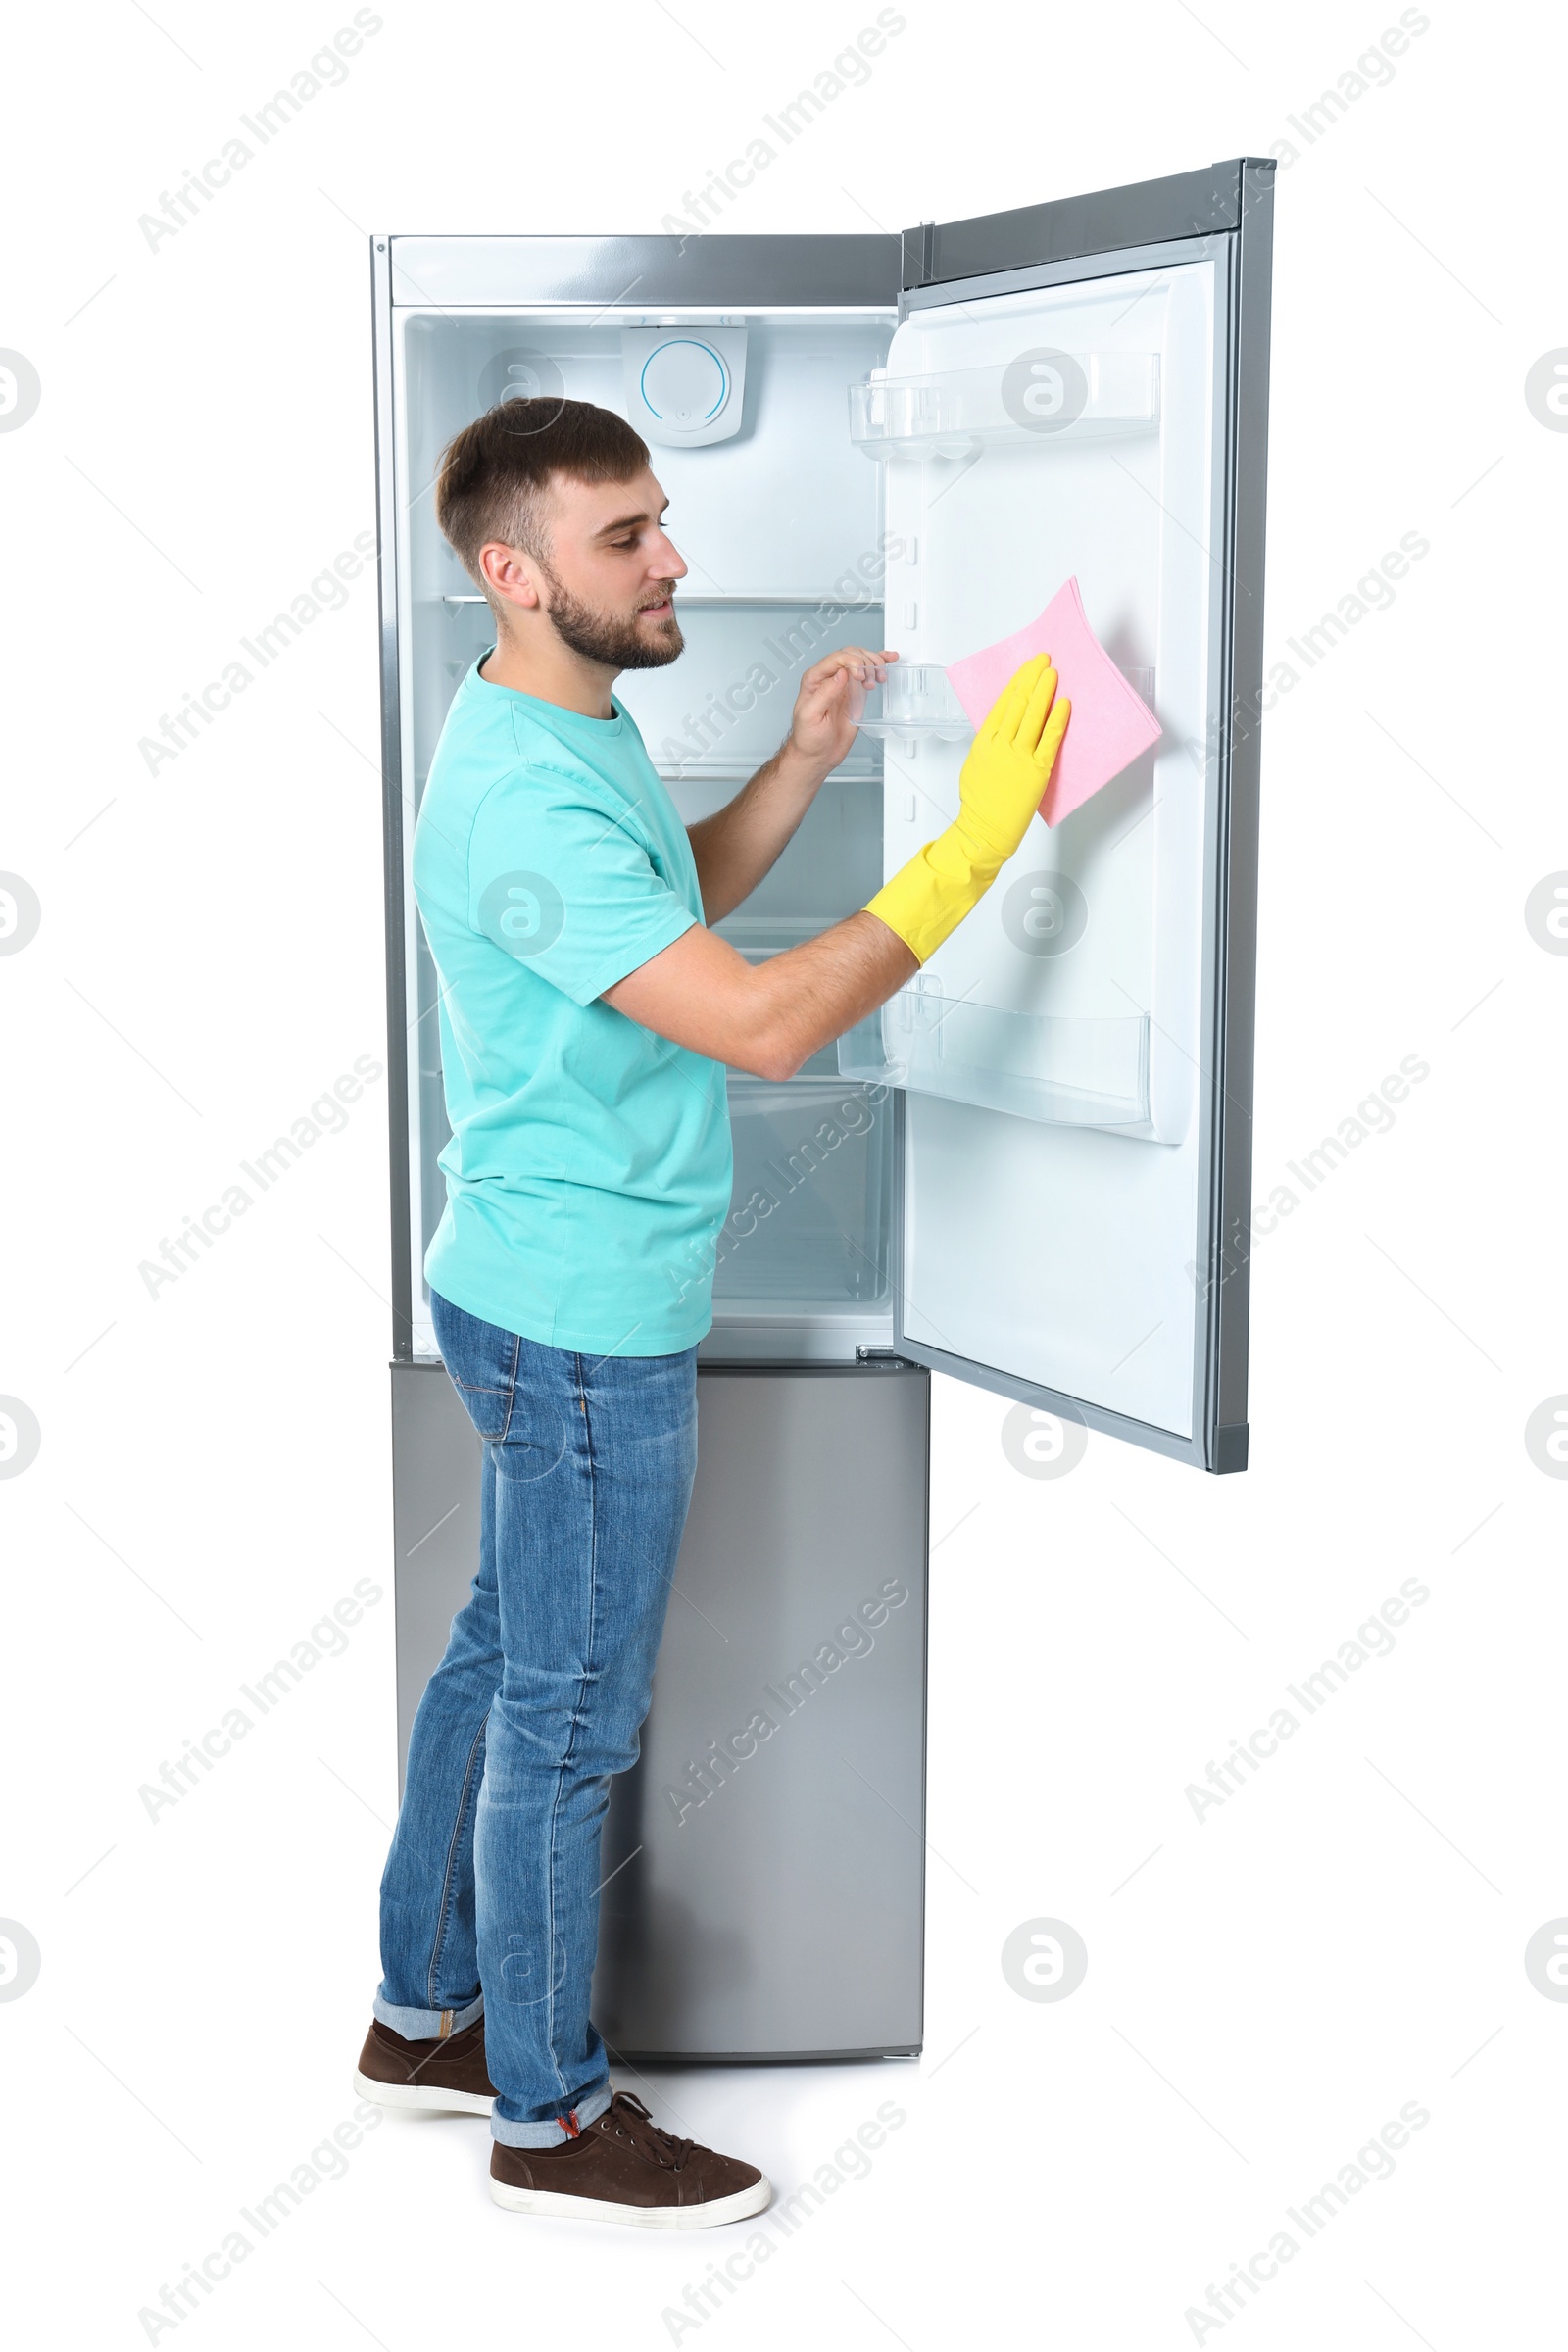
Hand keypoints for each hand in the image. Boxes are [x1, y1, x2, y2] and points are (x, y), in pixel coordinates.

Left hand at [787, 644, 897, 772]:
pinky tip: (888, 659)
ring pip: (861, 660)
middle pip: (850, 655)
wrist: (817, 755)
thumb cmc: (808, 738)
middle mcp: (829, 678)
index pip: (836, 659)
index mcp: (814, 679)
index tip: (861, 675)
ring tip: (879, 678)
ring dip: (874, 664)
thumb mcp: (811, 715)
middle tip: (870, 679)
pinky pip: (867, 674)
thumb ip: (825, 693)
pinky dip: (880, 664)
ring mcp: (843, 684)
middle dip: (865, 662)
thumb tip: (840, 674)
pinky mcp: (855, 693)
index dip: (852, 662)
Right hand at [953, 652, 1069, 872]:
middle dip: (1032, 678)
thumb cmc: (979, 804)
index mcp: (983, 742)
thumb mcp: (974, 765)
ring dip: (1045, 691)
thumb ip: (989, 743)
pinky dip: (1058, 719)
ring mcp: (1019, 757)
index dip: (1017, 682)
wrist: (985, 830)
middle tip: (1044, 660)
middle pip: (1018, 703)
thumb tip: (1003, 726)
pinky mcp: (1037, 770)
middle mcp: (1001, 745)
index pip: (1002, 703)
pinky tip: (1065, 703)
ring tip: (1053, 674)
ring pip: (1034, 715)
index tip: (1027, 668)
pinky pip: (1050, 738)